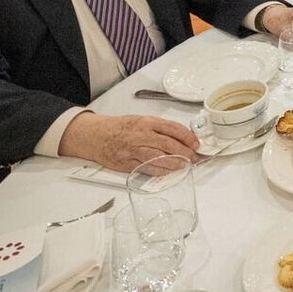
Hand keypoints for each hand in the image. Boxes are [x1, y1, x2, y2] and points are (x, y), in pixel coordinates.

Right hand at [58, 112, 198, 170]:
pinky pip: (147, 169)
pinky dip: (160, 171)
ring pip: (159, 158)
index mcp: (146, 122)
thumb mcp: (141, 120)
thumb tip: (181, 136)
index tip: (196, 143)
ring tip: (185, 165)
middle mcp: (141, 135)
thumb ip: (159, 128)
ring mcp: (134, 150)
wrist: (96, 136)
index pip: (172, 128)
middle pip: (168, 144)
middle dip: (185, 152)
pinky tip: (169, 172)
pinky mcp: (127, 164)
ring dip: (175, 163)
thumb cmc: (120, 127)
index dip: (187, 137)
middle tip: (194, 157)